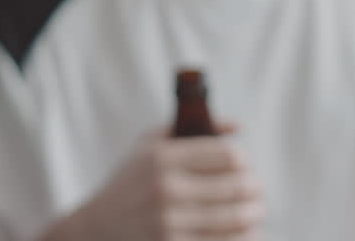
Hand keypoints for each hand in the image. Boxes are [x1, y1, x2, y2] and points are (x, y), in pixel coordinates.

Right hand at [44, 122, 262, 240]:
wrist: (98, 227)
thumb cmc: (129, 182)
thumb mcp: (148, 147)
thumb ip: (187, 127)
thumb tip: (236, 125)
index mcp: (162, 157)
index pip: (226, 155)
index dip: (243, 160)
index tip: (243, 166)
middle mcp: (166, 188)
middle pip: (237, 186)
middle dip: (255, 189)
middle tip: (256, 191)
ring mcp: (170, 222)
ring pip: (237, 219)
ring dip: (253, 215)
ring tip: (253, 212)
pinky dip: (242, 237)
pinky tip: (241, 232)